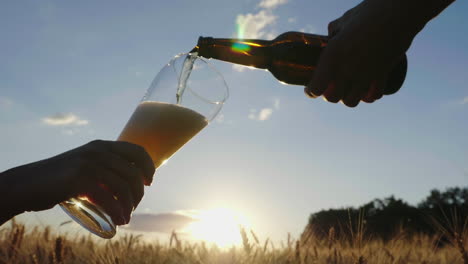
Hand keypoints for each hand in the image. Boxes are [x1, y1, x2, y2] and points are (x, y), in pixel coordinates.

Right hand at [0, 140, 154, 225]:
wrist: (29, 183)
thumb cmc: (60, 178)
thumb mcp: (85, 164)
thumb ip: (103, 167)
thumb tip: (128, 182)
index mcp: (102, 145)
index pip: (137, 151)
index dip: (149, 166)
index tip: (149, 182)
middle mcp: (98, 151)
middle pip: (133, 174)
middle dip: (139, 194)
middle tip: (134, 206)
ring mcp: (89, 164)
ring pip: (123, 187)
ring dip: (129, 206)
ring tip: (126, 217)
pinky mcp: (80, 179)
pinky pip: (109, 198)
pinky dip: (117, 212)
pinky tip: (118, 220)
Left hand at [305, 0, 422, 106]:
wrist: (400, 14)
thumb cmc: (370, 12)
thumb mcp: (344, 20)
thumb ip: (334, 30)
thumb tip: (330, 36)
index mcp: (333, 55)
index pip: (317, 88)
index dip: (311, 92)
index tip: (310, 91)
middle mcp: (347, 70)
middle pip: (332, 98)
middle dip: (329, 95)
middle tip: (330, 88)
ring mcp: (366, 75)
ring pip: (351, 101)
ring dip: (347, 98)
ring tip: (347, 90)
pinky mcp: (382, 75)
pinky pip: (373, 96)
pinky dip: (368, 96)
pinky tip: (365, 92)